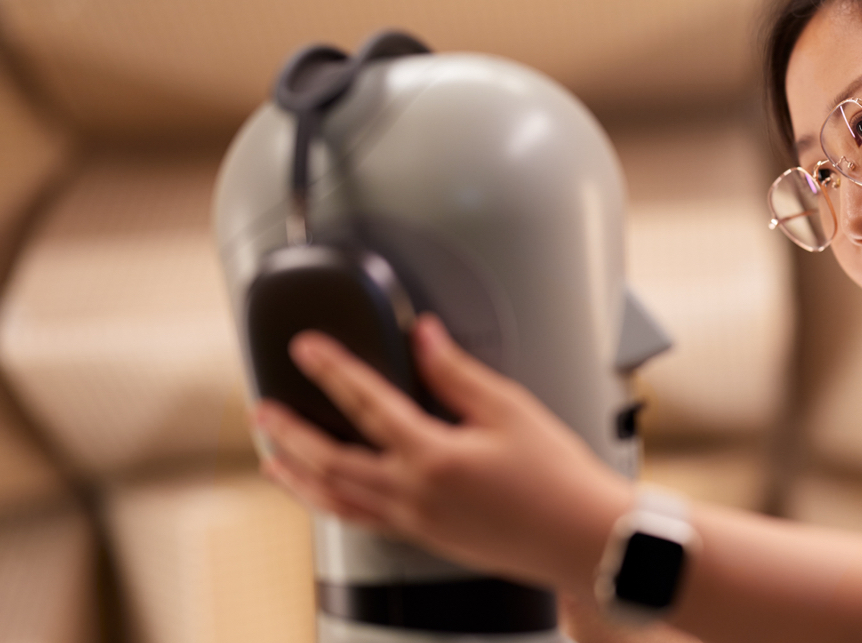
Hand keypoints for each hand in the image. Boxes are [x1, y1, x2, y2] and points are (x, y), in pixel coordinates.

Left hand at [250, 313, 633, 590]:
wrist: (582, 540)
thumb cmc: (557, 479)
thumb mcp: (510, 410)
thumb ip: (457, 372)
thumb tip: (424, 337)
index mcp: (433, 457)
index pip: (367, 404)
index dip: (332, 369)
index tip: (306, 348)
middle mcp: (414, 495)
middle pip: (331, 462)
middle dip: (290, 434)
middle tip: (264, 411)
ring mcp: (416, 523)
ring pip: (336, 501)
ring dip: (298, 478)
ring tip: (273, 460)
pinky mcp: (426, 539)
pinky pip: (361, 520)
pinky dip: (332, 503)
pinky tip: (328, 494)